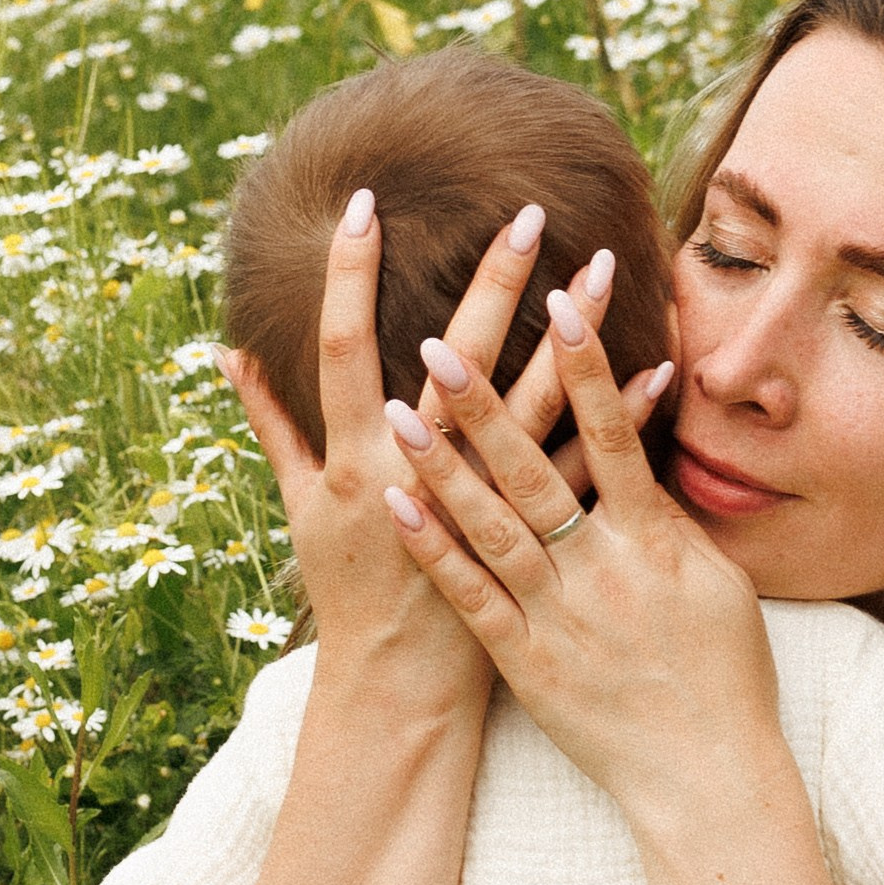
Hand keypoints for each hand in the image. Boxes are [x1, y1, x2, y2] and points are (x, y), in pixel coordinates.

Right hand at [220, 198, 630, 711]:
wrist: (396, 682)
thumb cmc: (346, 589)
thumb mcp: (298, 507)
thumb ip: (270, 424)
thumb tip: (230, 352)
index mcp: (353, 456)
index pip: (343, 346)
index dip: (346, 274)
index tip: (363, 202)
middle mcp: (416, 472)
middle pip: (456, 362)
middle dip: (491, 283)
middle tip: (526, 212)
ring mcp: (478, 505)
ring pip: (530, 406)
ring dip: (569, 335)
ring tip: (603, 265)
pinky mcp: (530, 540)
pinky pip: (585, 473)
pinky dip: (621, 424)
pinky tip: (653, 371)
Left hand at [379, 286, 779, 822]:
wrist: (708, 776)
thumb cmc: (724, 676)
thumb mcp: (718, 586)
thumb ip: (672, 521)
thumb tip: (646, 460)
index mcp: (655, 544)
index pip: (618, 436)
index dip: (587, 369)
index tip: (558, 305)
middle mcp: (603, 572)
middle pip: (536, 472)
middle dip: (488, 405)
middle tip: (441, 342)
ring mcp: (561, 618)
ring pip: (492, 529)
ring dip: (444, 467)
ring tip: (399, 409)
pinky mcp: (529, 664)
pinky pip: (474, 599)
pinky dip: (436, 551)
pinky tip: (399, 506)